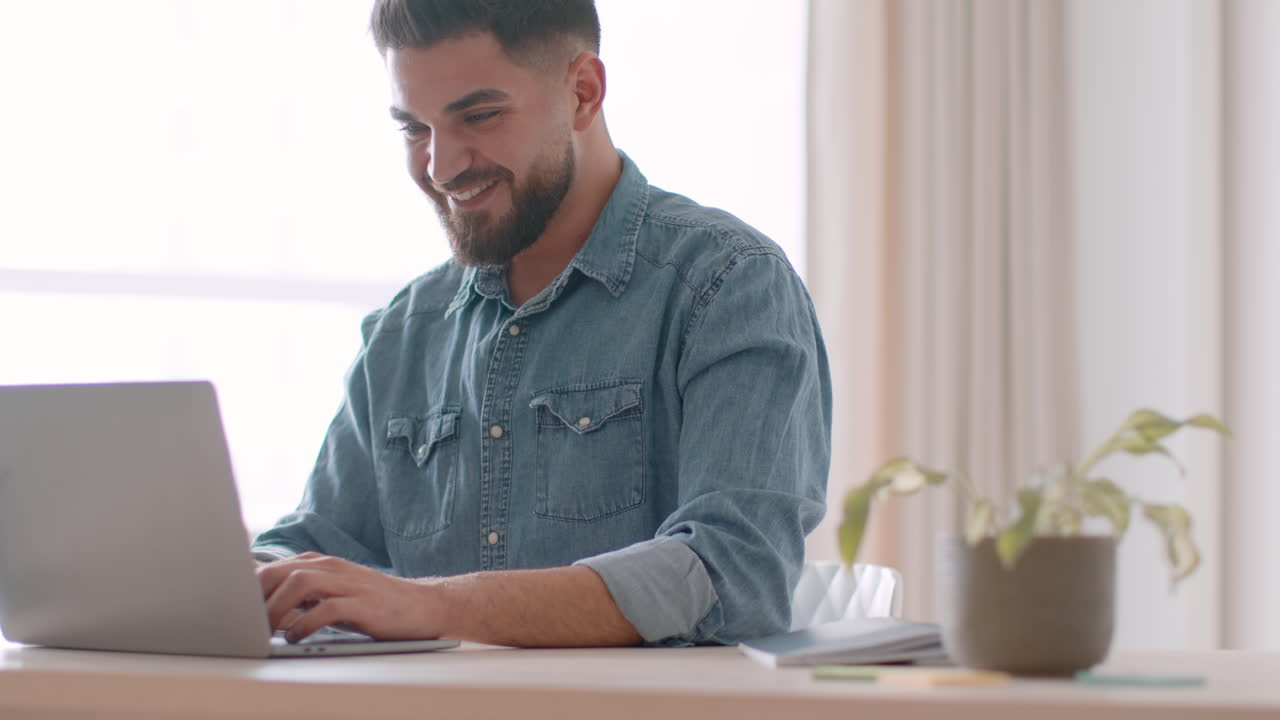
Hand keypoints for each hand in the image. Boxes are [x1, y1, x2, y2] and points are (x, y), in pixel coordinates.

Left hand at [256, 553, 442, 642]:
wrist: (423, 605)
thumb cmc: (375, 604)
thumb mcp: (335, 594)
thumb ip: (304, 597)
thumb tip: (266, 611)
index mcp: (323, 564)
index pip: (275, 567)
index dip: (250, 587)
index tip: (234, 607)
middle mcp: (333, 568)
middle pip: (282, 571)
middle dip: (257, 595)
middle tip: (244, 622)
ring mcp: (349, 584)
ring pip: (300, 584)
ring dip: (276, 608)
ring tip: (266, 631)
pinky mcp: (363, 604)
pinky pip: (326, 608)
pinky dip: (305, 623)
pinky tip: (296, 637)